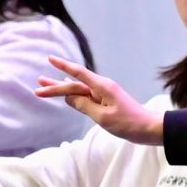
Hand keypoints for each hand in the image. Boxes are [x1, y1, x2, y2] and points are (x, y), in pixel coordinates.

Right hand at [37, 57, 163, 144]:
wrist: (149, 128)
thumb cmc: (128, 123)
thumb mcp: (103, 117)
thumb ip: (84, 105)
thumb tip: (69, 97)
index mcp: (102, 87)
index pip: (77, 74)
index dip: (63, 66)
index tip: (49, 58)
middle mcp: (102, 87)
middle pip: (74, 84)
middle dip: (55, 86)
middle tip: (37, 88)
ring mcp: (104, 94)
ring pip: (78, 89)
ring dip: (62, 88)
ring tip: (45, 85)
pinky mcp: (106, 101)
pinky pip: (85, 95)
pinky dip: (73, 93)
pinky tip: (67, 91)